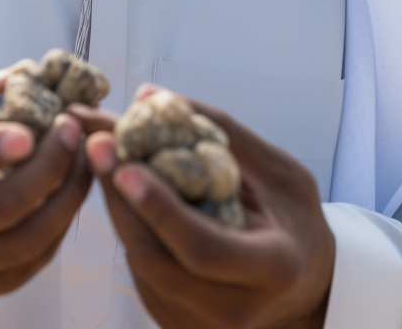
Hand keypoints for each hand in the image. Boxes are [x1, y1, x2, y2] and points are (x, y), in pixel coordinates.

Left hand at [83, 87, 333, 328]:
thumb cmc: (293, 218)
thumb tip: (148, 95)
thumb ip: (217, 130)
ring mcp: (204, 325)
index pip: (203, 247)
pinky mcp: (179, 324)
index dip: (160, 209)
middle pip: (159, 259)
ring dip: (117, 209)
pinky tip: (120, 190)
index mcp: (272, 269)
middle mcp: (236, 311)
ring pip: (142, 267)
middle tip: (96, 142)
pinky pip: (142, 274)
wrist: (305, 284)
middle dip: (121, 199)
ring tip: (101, 156)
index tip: (124, 167)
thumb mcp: (277, 170)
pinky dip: (128, 228)